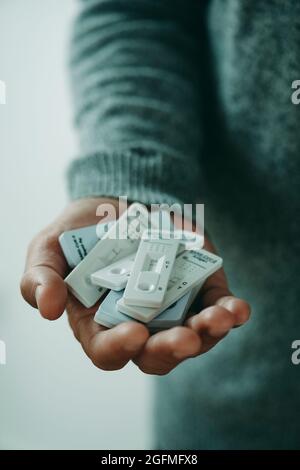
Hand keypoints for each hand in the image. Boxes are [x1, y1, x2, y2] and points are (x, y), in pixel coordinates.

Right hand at [21, 197, 249, 374]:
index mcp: (100, 324)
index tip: (132, 334)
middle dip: (171, 349)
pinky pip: (217, 308)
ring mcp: (173, 308)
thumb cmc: (80, 233)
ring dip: (208, 333)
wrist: (119, 202)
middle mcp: (140, 323)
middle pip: (157, 354)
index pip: (108, 351)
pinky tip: (237, 309)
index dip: (119, 349)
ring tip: (218, 318)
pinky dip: (229, 312)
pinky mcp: (199, 287)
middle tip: (184, 339)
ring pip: (194, 336)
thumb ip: (39, 279)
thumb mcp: (48, 250)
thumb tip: (48, 309)